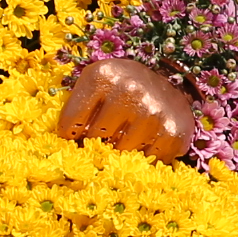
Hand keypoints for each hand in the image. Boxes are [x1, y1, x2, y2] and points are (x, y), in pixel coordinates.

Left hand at [54, 57, 196, 162]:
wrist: (170, 78)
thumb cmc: (122, 85)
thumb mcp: (96, 82)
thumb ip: (77, 107)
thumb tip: (64, 148)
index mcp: (103, 76)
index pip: (71, 124)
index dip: (72, 135)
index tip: (78, 135)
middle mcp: (129, 91)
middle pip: (96, 140)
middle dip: (97, 143)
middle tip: (105, 137)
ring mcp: (152, 112)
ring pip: (120, 153)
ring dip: (120, 152)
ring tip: (126, 138)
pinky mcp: (172, 132)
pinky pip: (146, 160)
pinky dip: (144, 157)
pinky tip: (145, 143)